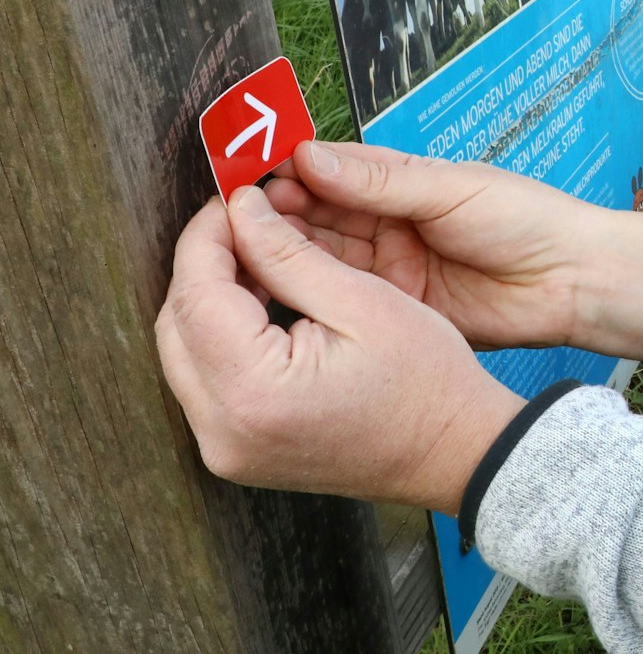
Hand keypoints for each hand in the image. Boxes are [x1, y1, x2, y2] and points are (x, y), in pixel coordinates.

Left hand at [156, 188, 524, 511]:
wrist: (454, 452)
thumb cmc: (426, 381)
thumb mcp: (363, 301)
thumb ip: (288, 254)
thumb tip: (240, 209)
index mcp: (254, 392)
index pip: (196, 295)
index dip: (207, 237)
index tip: (234, 200)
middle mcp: (223, 430)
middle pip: (177, 324)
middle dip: (206, 266)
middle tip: (249, 225)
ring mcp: (225, 449)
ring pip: (183, 351)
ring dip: (211, 301)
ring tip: (261, 264)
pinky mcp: (234, 452)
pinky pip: (204, 381)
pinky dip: (222, 338)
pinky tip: (261, 309)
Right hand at [267, 140, 605, 350]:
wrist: (574, 283)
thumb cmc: (526, 220)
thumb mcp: (450, 191)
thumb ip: (380, 182)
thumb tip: (306, 156)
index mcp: (402, 185)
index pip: (329, 171)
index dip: (287, 171)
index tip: (244, 173)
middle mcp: (387, 225)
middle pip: (315, 216)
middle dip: (274, 214)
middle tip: (231, 215)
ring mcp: (389, 269)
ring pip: (321, 258)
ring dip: (282, 253)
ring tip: (239, 248)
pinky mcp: (396, 309)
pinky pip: (342, 300)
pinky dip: (306, 293)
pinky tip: (269, 289)